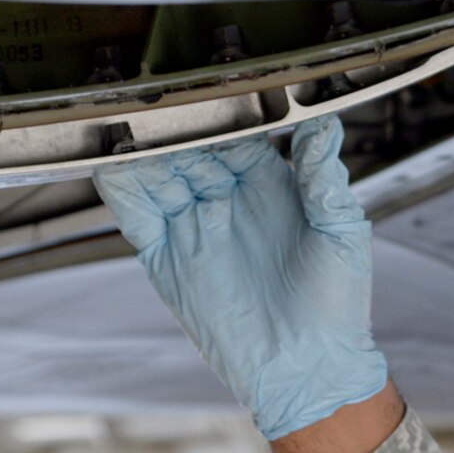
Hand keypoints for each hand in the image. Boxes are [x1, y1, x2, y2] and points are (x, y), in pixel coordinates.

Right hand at [93, 115, 387, 440]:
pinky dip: (120, 187)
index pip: (233, 132)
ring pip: (157, 173)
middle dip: (172, 122)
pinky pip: (137, 216)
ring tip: (127, 117)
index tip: (202, 83)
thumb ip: (325, 177)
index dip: (217, 110)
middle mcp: (227, 201)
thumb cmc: (337, 305)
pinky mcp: (169, 260)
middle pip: (188, 147)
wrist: (309, 369)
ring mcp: (194, 228)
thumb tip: (324, 124)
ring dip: (141, 147)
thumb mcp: (342, 232)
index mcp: (270, 186)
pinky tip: (110, 160)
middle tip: (154, 94)